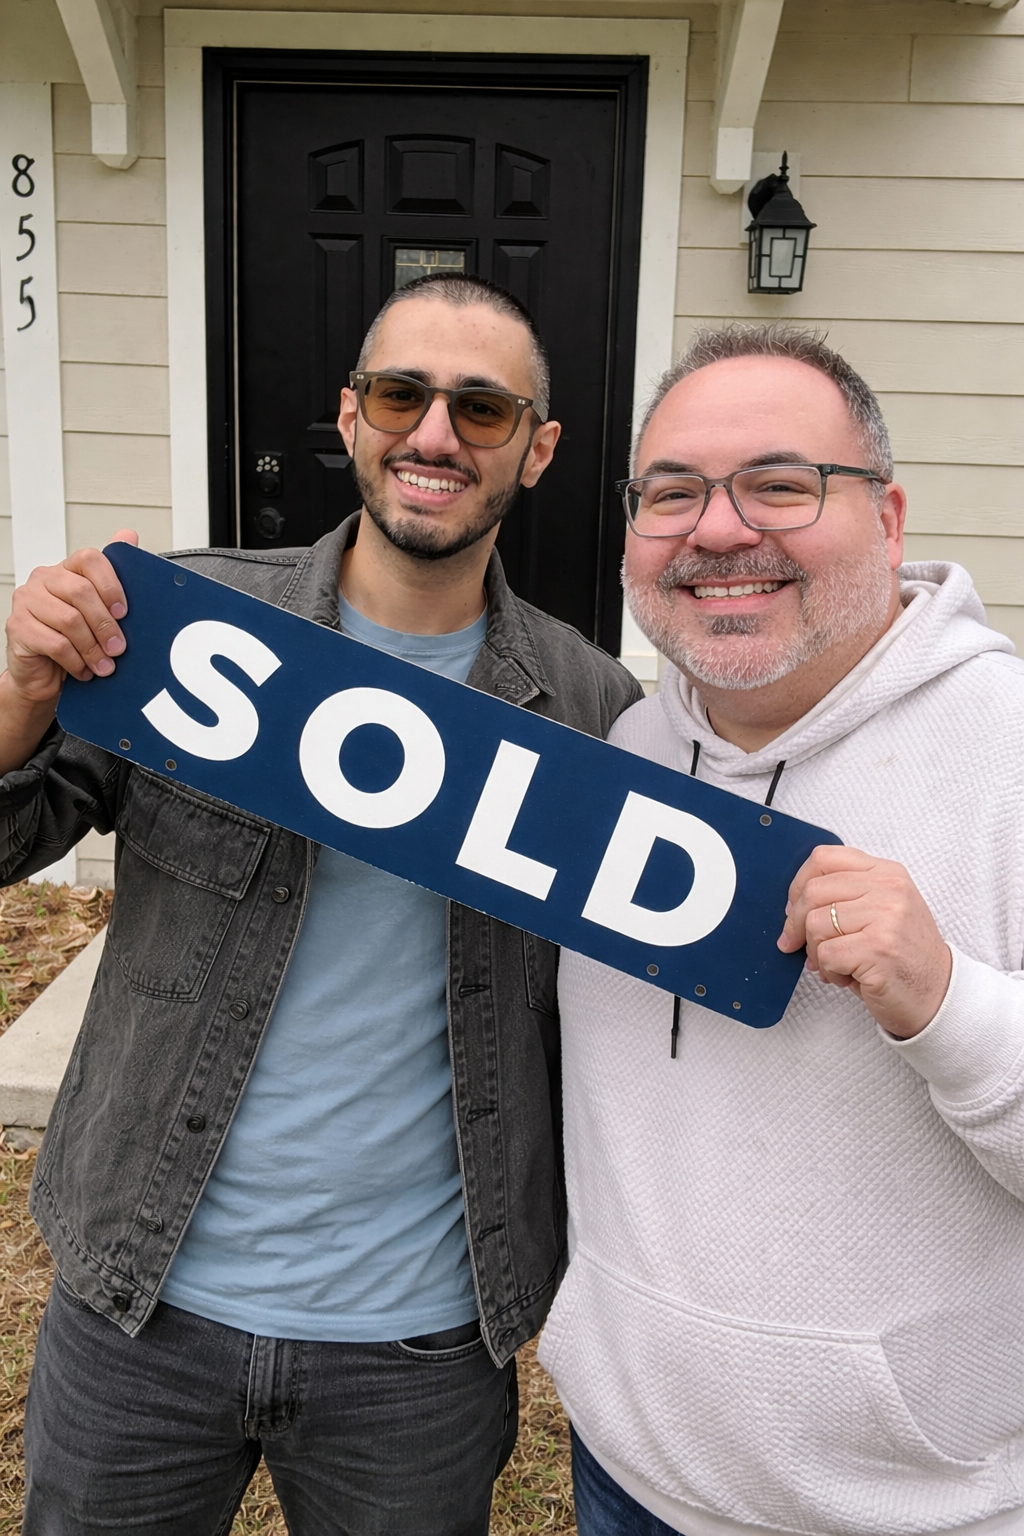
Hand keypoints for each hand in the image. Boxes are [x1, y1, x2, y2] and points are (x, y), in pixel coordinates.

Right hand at [5, 531, 137, 703]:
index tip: (124, 612)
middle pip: (81, 592)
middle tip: (118, 648)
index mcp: (65, 570)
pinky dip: (75, 660)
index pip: (89, 559)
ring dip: (93, 648)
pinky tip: (83, 669)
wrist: (41, 675)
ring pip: (70, 620)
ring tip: (104, 665)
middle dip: (105, 624)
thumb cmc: (72, 641)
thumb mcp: (97, 612)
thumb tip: (128, 535)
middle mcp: (43, 580)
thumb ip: (111, 579)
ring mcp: (26, 602)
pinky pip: (56, 643)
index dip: (111, 585)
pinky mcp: (17, 627)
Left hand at [777, 844, 951, 1038]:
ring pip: (816, 924)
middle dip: (797, 924)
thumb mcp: (882, 911)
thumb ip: (847, 895)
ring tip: (837, 965)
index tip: (794, 908)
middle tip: (798, 944)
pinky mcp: (879, 948)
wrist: (939, 994)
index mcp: (887, 873)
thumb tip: (794, 904)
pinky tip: (847, 977)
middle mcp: (889, 889)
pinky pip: (826, 954)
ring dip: (816, 952)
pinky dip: (829, 971)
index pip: (825, 858)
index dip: (799, 884)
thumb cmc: (903, 956)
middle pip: (813, 892)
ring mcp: (886, 918)